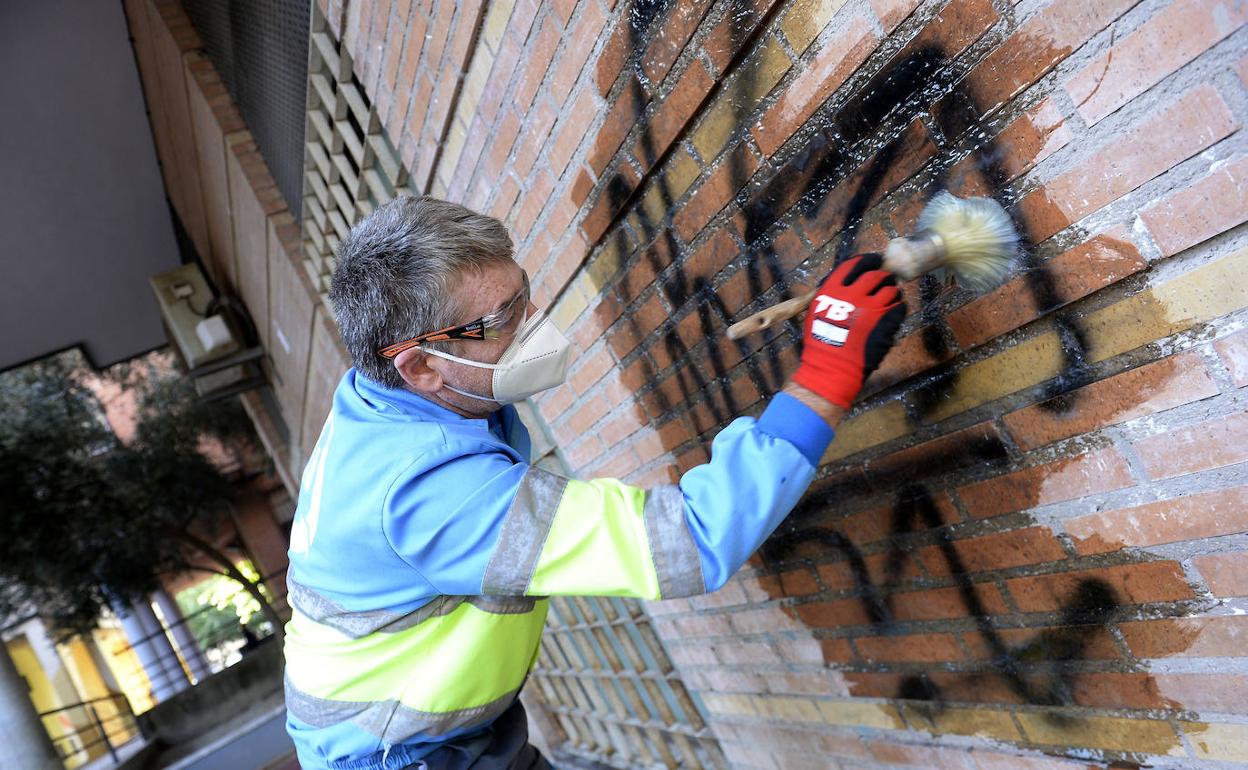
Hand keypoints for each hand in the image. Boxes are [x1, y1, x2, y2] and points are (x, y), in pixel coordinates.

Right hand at [790, 254, 905, 408]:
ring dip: (893, 293)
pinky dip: (899, 309)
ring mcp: (872, 308)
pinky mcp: (886, 323)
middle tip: (886, 282)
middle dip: (884, 277)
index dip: (868, 260)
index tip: (875, 261)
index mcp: (833, 289)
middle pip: (877, 275)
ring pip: (892, 291)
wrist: (831, 368)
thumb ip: (831, 293)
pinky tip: (893, 315)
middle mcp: (853, 295)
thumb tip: (847, 281)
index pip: (855, 264)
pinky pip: (900, 308)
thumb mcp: (817, 311)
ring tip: (890, 301)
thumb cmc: (821, 342)